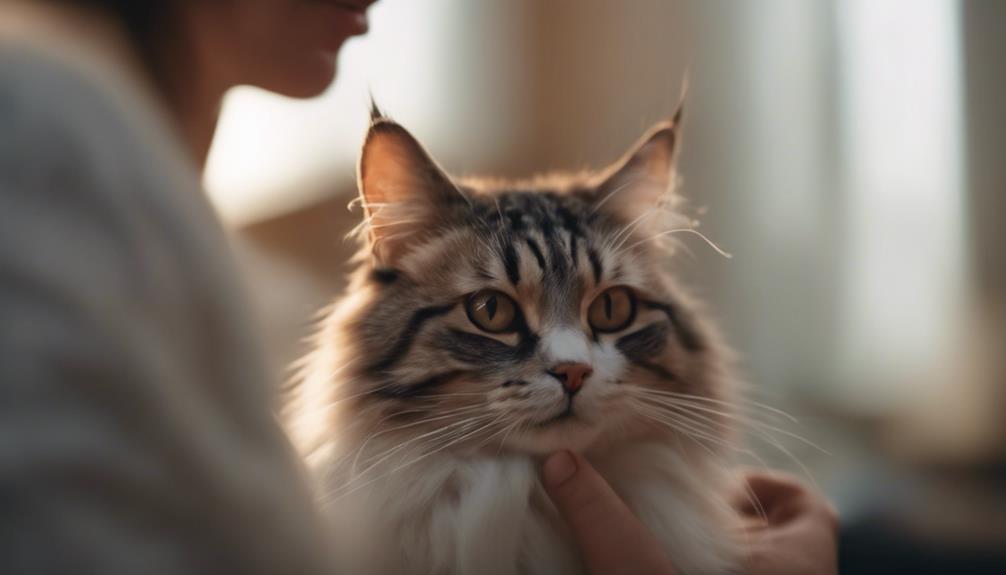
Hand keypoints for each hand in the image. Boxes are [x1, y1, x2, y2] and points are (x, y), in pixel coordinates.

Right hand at [541, 451, 837, 574]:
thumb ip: (600, 518)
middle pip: (783, 545)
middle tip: (676, 522)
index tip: (711, 491)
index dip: (767, 489)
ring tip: (666, 558)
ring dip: (718, 566)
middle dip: (729, 528)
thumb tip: (559, 459)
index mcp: (800, 566)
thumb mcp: (636, 572)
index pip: (809, 509)